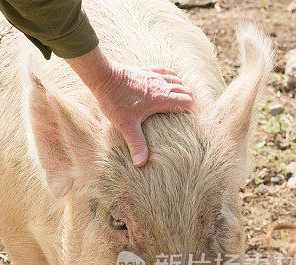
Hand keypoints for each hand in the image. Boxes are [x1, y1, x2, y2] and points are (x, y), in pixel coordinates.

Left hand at [65, 46, 193, 166]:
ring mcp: (154, 76)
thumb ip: (136, 143)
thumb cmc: (115, 101)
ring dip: (180, 89)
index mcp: (161, 98)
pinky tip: (167, 81)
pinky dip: (171, 76)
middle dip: (188, 101)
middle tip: (185, 112)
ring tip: (178, 99)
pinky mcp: (146, 70)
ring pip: (177, 79)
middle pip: (185, 91)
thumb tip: (141, 163)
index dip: (191, 111)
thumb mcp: (126, 125)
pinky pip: (165, 71)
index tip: (189, 120)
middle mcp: (162, 85)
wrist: (104, 77)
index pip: (186, 102)